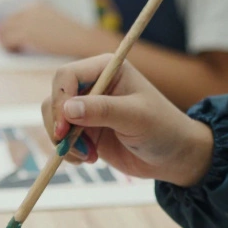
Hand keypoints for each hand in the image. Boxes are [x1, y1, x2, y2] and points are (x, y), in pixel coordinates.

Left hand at [0, 4, 95, 55]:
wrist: (83, 40)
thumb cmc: (74, 37)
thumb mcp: (54, 24)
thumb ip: (39, 24)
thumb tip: (21, 35)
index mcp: (36, 6)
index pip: (13, 16)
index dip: (10, 29)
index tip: (12, 40)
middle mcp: (30, 10)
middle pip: (5, 23)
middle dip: (5, 36)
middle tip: (10, 48)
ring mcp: (27, 21)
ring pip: (3, 32)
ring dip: (6, 43)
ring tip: (15, 52)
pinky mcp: (26, 33)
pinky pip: (7, 41)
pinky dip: (10, 49)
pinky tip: (18, 53)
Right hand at [41, 56, 213, 185]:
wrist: (173, 156)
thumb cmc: (163, 128)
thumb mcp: (136, 117)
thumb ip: (102, 110)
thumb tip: (67, 108)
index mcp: (106, 68)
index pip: (67, 76)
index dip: (60, 101)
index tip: (64, 129)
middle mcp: (93, 84)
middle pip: (55, 97)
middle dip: (59, 125)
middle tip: (70, 148)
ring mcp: (87, 108)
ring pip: (54, 119)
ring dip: (64, 141)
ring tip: (89, 156)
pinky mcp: (85, 129)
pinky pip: (61, 137)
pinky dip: (68, 151)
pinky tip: (89, 159)